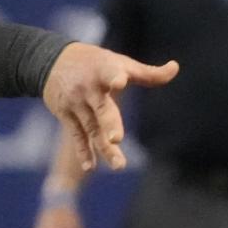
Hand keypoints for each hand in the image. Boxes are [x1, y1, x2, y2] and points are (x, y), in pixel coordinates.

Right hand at [43, 45, 177, 170]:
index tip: (119, 82)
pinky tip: (90, 166)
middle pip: (101, 110)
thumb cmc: (95, 63)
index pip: (110, 74)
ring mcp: (75, 103)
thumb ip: (148, 73)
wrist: (52, 61)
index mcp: (104, 70)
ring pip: (92, 129)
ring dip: (103, 148)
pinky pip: (76, 135)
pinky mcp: (65, 114)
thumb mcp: (120, 62)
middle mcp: (88, 88)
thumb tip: (175, 68)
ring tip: (119, 165)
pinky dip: (83, 151)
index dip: (115, 78)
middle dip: (108, 124)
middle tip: (116, 139)